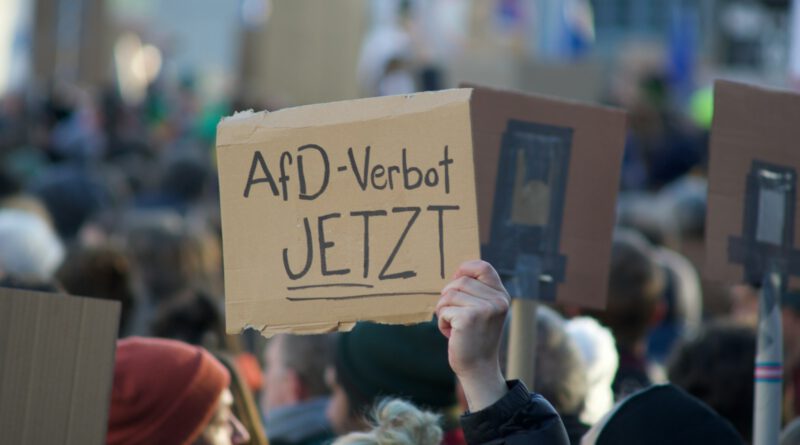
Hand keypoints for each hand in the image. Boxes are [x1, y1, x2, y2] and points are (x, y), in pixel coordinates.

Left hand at [436, 260, 509, 411]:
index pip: (483, 266)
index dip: (465, 269)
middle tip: (452, 314)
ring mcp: (485, 309)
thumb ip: (477, 292)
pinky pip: (444, 310)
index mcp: (502, 296)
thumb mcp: (483, 311)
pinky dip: (442, 322)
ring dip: (444, 310)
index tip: (456, 281)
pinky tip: (452, 333)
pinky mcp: (469, 318)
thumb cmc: (475, 338)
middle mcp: (497, 300)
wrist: (478, 368)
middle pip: (460, 281)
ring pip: (449, 294)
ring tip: (453, 324)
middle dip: (448, 296)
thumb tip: (458, 272)